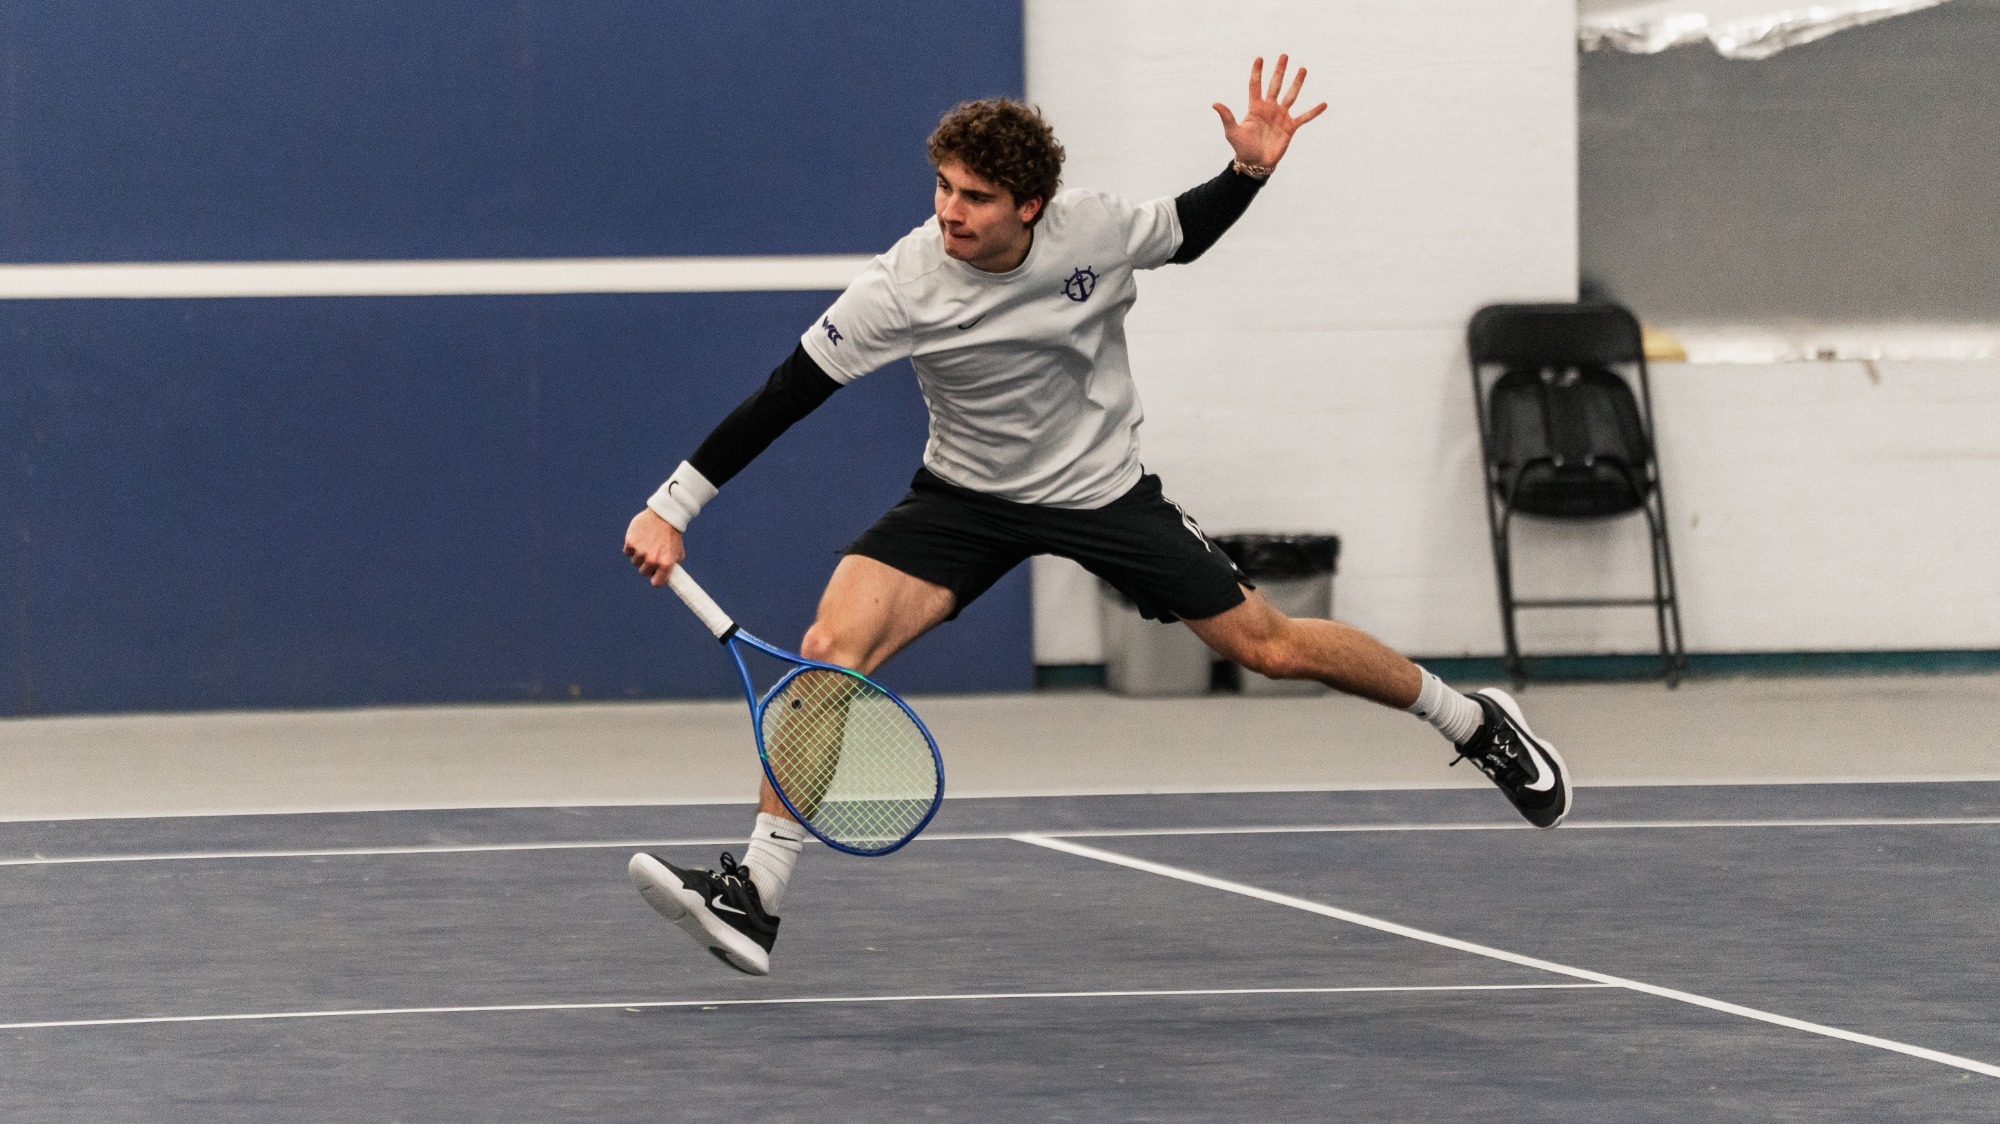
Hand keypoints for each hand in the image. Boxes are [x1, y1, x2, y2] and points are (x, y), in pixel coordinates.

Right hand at [624, 508, 684, 587]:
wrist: (664, 514)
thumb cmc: (672, 534)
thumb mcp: (678, 552)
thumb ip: (673, 566)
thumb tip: (668, 578)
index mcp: (665, 563)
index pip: (656, 583)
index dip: (656, 579)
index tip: (655, 575)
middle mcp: (652, 560)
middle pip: (644, 572)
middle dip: (647, 565)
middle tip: (652, 554)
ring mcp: (640, 552)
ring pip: (635, 562)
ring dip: (639, 555)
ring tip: (647, 543)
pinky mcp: (630, 543)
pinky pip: (628, 552)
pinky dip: (632, 546)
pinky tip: (640, 538)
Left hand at [1212, 54, 1327, 170]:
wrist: (1255, 163)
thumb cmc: (1242, 148)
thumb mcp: (1232, 132)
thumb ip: (1227, 117)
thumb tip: (1214, 104)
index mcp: (1255, 107)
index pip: (1256, 85)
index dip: (1257, 72)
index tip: (1259, 58)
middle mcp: (1269, 108)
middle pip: (1275, 85)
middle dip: (1279, 70)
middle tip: (1284, 55)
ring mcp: (1281, 117)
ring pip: (1290, 95)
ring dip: (1297, 83)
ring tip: (1303, 69)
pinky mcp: (1290, 127)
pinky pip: (1304, 117)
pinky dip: (1314, 112)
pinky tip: (1324, 104)